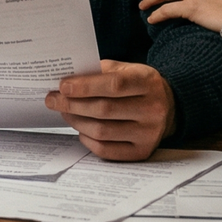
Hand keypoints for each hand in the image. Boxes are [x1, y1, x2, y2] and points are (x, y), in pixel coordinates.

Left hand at [44, 59, 175, 160]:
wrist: (169, 106)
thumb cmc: (139, 85)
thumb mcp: (126, 69)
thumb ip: (100, 71)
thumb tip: (67, 81)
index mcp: (147, 83)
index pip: (114, 85)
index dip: (85, 86)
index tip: (63, 86)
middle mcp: (152, 109)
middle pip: (104, 110)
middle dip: (72, 104)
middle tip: (53, 99)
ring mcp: (148, 133)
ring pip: (102, 131)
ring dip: (76, 121)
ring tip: (64, 111)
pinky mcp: (142, 152)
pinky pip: (107, 150)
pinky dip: (87, 140)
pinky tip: (80, 129)